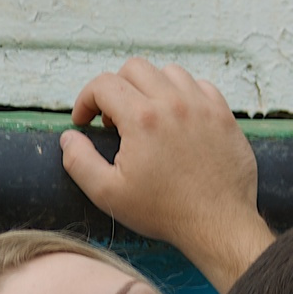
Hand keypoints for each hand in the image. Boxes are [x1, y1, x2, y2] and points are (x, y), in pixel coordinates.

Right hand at [64, 59, 272, 292]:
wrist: (217, 224)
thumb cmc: (164, 212)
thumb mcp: (108, 194)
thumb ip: (80, 162)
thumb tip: (69, 137)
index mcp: (142, 119)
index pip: (103, 84)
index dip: (85, 100)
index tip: (84, 121)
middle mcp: (173, 103)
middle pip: (134, 69)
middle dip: (116, 88)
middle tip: (114, 120)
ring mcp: (202, 106)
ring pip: (168, 72)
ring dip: (150, 88)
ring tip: (146, 116)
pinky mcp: (223, 115)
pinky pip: (200, 86)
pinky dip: (183, 94)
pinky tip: (177, 119)